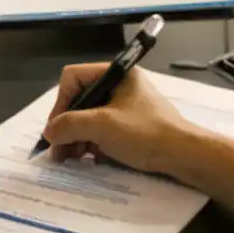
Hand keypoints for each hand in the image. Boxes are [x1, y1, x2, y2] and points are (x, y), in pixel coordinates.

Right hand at [43, 63, 189, 172]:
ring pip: (87, 117)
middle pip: (78, 100)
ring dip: (75, 137)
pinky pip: (100, 129)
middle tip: (58, 149)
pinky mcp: (129, 125)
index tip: (57, 128)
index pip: (73, 78)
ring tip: (69, 158)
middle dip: (66, 125)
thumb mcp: (101, 126)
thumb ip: (69, 124)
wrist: (185, 157)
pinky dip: (89, 142)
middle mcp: (118, 86)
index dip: (61, 102)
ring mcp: (124, 106)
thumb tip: (48, 132)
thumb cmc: (145, 134)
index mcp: (115, 74)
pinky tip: (87, 158)